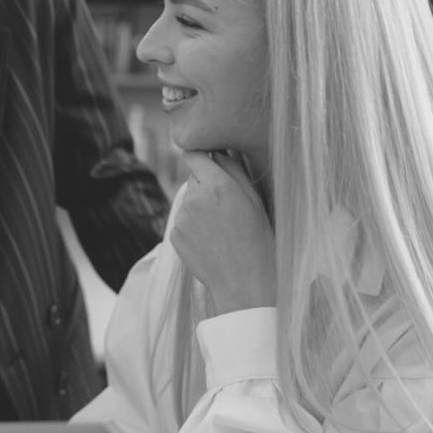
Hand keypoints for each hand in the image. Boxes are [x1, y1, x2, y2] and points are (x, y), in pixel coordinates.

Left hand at [167, 151, 276, 315]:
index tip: (208, 160)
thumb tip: (220, 151)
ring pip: (188, 201)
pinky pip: (182, 222)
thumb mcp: (254, 199)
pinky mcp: (174, 235)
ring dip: (199, 207)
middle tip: (226, 206)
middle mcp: (194, 198)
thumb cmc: (257, 238)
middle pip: (193, 179)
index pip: (194, 154)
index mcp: (216, 185)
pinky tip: (211, 241)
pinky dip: (193, 227)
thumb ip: (234, 170)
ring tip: (221, 228)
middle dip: (206, 185)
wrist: (245, 282)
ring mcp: (181, 217)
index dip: (201, 156)